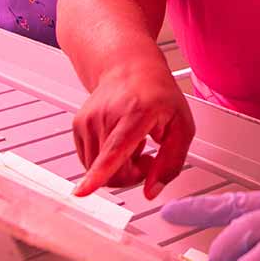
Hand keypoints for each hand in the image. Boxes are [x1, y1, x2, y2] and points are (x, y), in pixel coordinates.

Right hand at [72, 64, 194, 198]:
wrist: (129, 68)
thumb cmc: (157, 95)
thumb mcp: (181, 126)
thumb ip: (171, 163)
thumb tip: (151, 191)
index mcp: (136, 114)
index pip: (115, 149)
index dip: (99, 174)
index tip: (82, 190)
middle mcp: (106, 116)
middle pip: (111, 172)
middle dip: (132, 175)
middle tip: (148, 158)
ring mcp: (88, 121)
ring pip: (98, 171)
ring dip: (118, 168)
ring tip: (133, 145)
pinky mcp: (78, 127)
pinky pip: (89, 163)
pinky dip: (105, 162)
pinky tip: (118, 143)